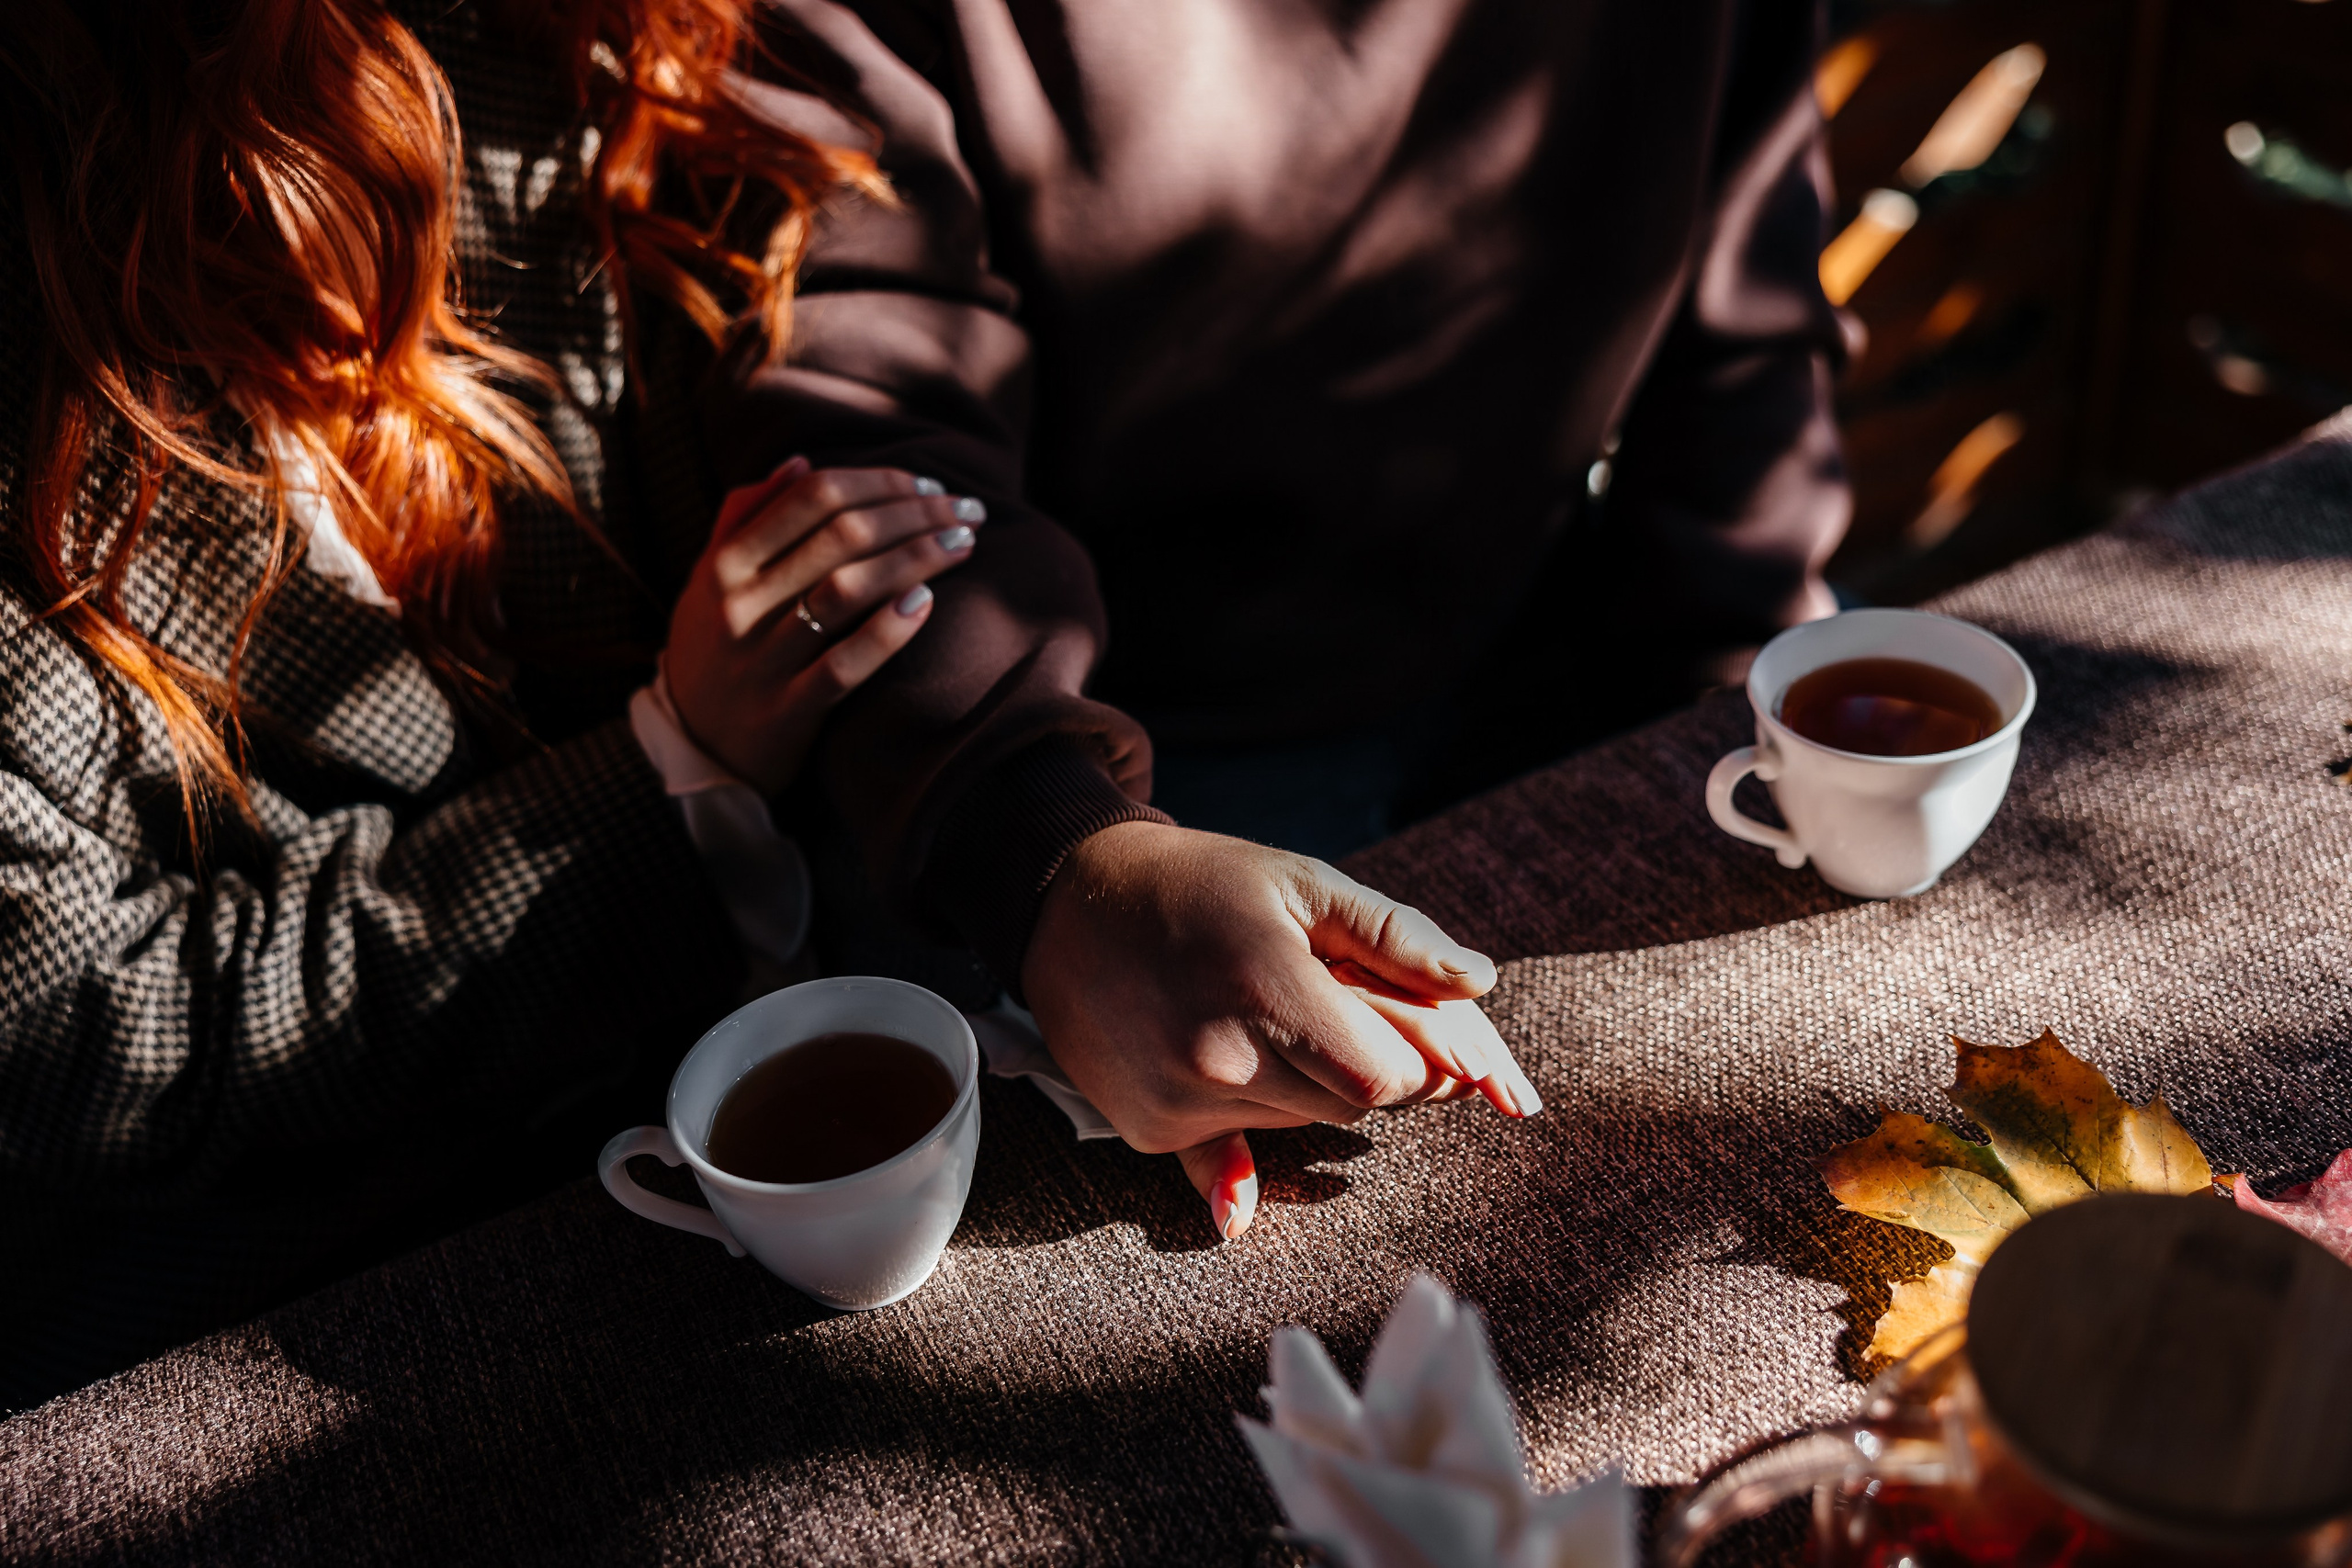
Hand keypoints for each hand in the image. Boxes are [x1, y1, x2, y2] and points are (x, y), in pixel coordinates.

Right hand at [665, 457, 986, 790]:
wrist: (693, 745)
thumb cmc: (715, 644)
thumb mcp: (711, 577)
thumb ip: (746, 515)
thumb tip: (802, 462)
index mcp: (726, 563)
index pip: (814, 497)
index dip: (880, 481)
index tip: (928, 484)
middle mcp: (741, 605)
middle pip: (841, 536)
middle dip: (915, 513)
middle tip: (966, 509)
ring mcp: (763, 660)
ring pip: (847, 592)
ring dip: (915, 558)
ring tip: (963, 544)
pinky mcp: (787, 712)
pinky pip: (844, 667)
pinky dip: (887, 632)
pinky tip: (926, 603)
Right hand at [1020, 821, 1540, 1240]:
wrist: (1070, 902)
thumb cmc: (1203, 884)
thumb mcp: (1303, 883)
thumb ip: (1396, 937)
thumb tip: (1478, 984)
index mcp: (1268, 989)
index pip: (1389, 1078)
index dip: (1412, 1052)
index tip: (1397, 1014)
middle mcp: (1219, 1059)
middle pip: (1353, 1108)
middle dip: (1365, 1064)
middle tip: (1341, 1006)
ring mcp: (1179, 1103)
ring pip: (1302, 1127)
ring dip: (1312, 1083)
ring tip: (1275, 1015)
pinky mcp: (1150, 1131)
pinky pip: (1239, 1153)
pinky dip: (1256, 1123)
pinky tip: (1241, 1079)